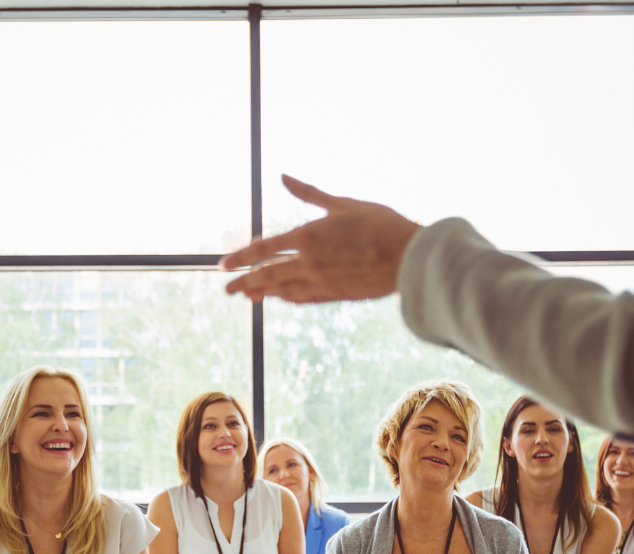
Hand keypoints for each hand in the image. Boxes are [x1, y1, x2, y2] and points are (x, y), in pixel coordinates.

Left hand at [221, 175, 421, 303]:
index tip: (225, 263)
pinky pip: (303, 298)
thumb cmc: (380, 224)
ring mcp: (321, 283)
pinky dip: (289, 297)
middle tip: (226, 288)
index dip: (241, 257)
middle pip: (267, 276)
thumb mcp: (343, 203)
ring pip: (283, 290)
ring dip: (262, 293)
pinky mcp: (335, 295)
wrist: (409, 258)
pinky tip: (282, 297)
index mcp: (308, 237)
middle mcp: (309, 263)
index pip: (264, 249)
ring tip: (247, 296)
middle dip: (244, 282)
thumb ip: (310, 194)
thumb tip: (284, 176)